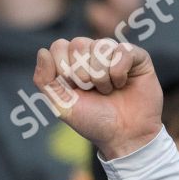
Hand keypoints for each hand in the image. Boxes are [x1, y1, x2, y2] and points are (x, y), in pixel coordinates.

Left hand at [33, 37, 161, 159]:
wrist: (124, 136)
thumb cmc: (93, 121)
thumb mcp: (62, 105)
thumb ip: (44, 80)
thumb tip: (42, 51)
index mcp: (72, 62)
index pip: (59, 46)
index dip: (63, 69)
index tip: (72, 88)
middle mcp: (92, 54)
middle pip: (78, 43)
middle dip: (81, 74)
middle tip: (91, 91)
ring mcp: (114, 53)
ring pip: (101, 46)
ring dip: (101, 76)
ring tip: (107, 91)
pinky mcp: (136, 56)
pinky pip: (123, 50)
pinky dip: (119, 73)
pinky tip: (122, 84)